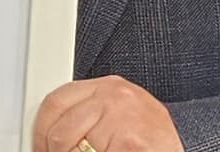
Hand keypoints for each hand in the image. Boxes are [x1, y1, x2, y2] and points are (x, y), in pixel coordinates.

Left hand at [34, 76, 182, 151]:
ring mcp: (124, 119)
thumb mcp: (115, 111)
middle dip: (55, 150)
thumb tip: (49, 130)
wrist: (191, 141)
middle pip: (62, 128)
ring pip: (77, 148)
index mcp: (105, 85)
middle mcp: (113, 96)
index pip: (55, 101)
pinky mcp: (133, 143)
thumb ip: (87, 111)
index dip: (40, 128)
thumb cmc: (150, 132)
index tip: (38, 143)